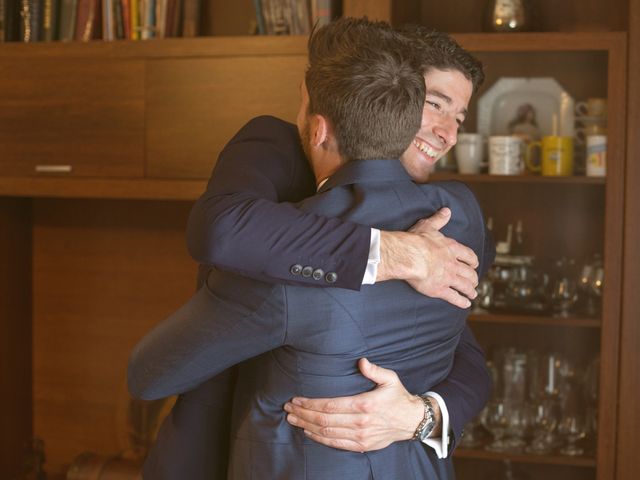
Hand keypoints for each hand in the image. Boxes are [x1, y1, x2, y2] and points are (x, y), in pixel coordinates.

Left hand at [284, 358, 433, 451]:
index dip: (310, 403)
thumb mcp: (390, 378)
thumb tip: (361, 361)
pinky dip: (319, 438)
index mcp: (365, 405)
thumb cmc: (398, 397)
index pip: (330, 406)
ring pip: (327, 432)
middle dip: (303, 413)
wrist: (412, 421)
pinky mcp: (361, 446)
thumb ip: (374, 370)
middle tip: (288, 408)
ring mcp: (360, 436)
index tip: (296, 399)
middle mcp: (360, 423)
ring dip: (307, 425)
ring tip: (292, 419)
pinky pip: (335, 444)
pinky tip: (308, 432)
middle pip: (324, 420)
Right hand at [378, 208, 478, 307]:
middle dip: (473, 278)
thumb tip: (446, 210)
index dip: (472, 261)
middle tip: (474, 281)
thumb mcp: (428, 226)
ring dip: (470, 290)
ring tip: (473, 294)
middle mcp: (453, 264)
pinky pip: (454, 297)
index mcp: (451, 248)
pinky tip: (465, 304)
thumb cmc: (416, 240)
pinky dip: (461, 301)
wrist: (408, 256)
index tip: (474, 264)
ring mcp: (448, 278)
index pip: (468, 255)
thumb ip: (439, 219)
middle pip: (469, 272)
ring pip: (464, 285)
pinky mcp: (439, 289)